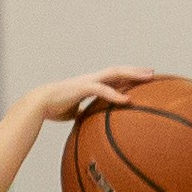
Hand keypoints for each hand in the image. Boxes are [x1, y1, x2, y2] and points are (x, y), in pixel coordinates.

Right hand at [28, 66, 157, 122]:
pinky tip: (127, 101)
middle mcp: (91, 79)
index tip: (143, 77)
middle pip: (118, 70)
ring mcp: (87, 81)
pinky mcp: (81, 88)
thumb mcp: (74, 111)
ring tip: (148, 78)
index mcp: (90, 83)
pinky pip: (102, 90)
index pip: (113, 76)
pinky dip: (115, 95)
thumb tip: (91, 121)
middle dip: (135, 70)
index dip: (128, 75)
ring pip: (113, 73)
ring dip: (132, 75)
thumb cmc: (54, 108)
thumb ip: (85, 112)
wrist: (38, 104)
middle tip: (153, 73)